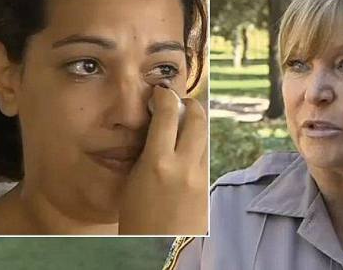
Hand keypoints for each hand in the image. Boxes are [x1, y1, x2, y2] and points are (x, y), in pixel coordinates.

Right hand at [118, 86, 207, 233]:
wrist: (160, 250)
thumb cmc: (137, 219)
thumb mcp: (134, 181)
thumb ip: (148, 152)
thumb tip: (157, 128)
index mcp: (158, 163)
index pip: (168, 114)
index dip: (166, 96)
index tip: (162, 92)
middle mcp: (184, 167)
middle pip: (198, 119)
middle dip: (191, 104)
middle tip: (180, 102)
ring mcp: (200, 178)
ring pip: (205, 137)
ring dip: (196, 124)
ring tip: (184, 124)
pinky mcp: (208, 188)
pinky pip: (205, 157)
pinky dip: (197, 146)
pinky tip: (185, 150)